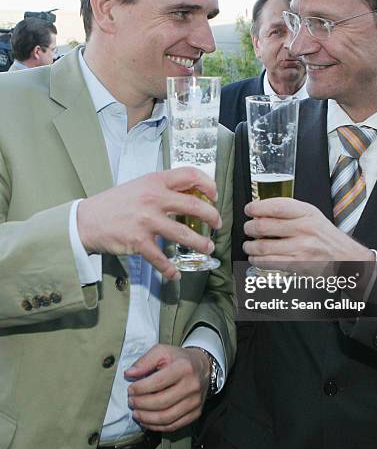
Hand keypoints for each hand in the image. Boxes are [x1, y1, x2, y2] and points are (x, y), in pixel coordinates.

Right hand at [77, 167, 221, 279]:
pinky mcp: (138, 241)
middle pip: (195, 206)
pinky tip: (175, 274)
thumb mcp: (141, 186)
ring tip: (208, 248)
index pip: (190, 175)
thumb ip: (163, 189)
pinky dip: (170, 269)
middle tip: (217, 224)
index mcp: (155, 181)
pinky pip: (161, 258)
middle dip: (212, 217)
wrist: (87, 219)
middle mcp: (153, 198)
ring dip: (200, 244)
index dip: (208, 184)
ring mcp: (146, 220)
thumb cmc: (116, 203)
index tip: (214, 196)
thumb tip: (191, 196)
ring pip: (184, 234)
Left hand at [125, 345, 209, 431]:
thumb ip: (144, 361)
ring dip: (146, 418)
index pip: (158, 383)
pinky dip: (157, 426)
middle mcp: (192, 385)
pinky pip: (173, 426)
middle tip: (131, 402)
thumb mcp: (162, 352)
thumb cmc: (179, 359)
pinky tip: (147, 420)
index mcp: (184, 368)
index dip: (140, 389)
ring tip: (136, 413)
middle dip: (141, 404)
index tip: (130, 389)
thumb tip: (129, 374)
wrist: (202, 366)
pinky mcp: (196, 413)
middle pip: (161, 402)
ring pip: (166, 417)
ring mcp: (195, 401)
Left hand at [243, 198, 372, 266]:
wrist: (347, 258)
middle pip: (264, 226)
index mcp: (307, 213)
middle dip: (249, 228)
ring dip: (250, 246)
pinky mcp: (297, 265)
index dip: (257, 207)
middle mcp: (304, 229)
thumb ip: (290, 212)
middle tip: (248, 229)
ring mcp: (301, 248)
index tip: (249, 209)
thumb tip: (261, 212)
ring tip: (248, 245)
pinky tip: (255, 258)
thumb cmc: (326, 236)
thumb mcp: (313, 215)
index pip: (276, 206)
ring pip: (263, 246)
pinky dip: (257, 260)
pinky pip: (269, 262)